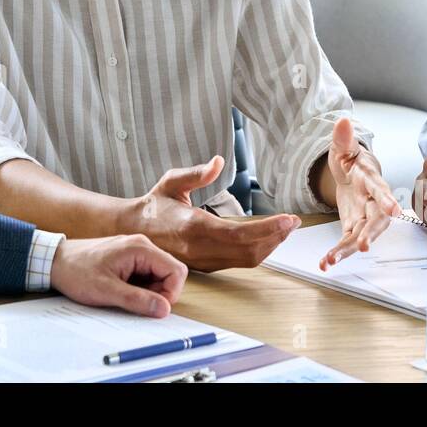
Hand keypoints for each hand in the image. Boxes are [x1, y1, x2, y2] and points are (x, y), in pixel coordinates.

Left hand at [50, 234, 187, 317]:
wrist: (55, 261)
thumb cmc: (76, 271)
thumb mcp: (106, 291)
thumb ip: (137, 300)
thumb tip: (164, 309)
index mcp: (140, 248)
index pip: (176, 271)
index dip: (171, 293)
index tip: (156, 308)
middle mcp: (142, 246)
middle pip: (169, 273)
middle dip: (159, 293)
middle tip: (137, 304)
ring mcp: (135, 251)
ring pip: (158, 276)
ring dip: (148, 291)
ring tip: (124, 296)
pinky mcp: (129, 258)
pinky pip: (146, 275)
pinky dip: (140, 288)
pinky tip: (121, 291)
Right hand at [127, 156, 300, 271]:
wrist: (133, 232)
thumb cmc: (154, 205)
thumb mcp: (171, 182)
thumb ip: (195, 173)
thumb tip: (218, 162)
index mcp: (193, 227)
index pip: (239, 234)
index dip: (268, 229)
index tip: (288, 219)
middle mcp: (200, 248)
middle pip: (249, 251)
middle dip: (276, 237)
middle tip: (293, 222)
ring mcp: (203, 260)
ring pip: (246, 260)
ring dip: (270, 245)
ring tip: (284, 229)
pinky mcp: (206, 265)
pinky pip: (238, 262)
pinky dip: (257, 250)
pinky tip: (266, 237)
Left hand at [318, 118, 401, 269]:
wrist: (354, 174)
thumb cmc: (353, 160)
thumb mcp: (344, 147)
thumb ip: (343, 138)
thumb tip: (343, 121)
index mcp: (371, 180)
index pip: (382, 190)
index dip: (388, 200)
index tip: (394, 211)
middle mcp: (373, 202)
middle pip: (377, 220)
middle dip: (371, 233)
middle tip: (363, 246)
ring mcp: (364, 216)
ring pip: (362, 235)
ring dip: (348, 249)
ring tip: (331, 260)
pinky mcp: (354, 226)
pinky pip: (348, 242)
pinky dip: (338, 253)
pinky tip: (325, 263)